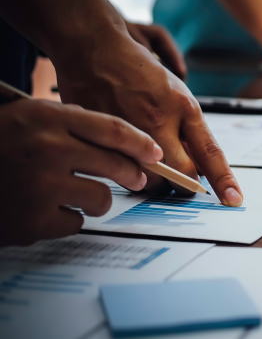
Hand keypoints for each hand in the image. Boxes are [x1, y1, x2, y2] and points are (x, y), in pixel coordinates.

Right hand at [0, 100, 159, 245]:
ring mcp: (40, 186)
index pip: (112, 129)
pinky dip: (66, 219)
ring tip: (76, 193)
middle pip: (115, 165)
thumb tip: (124, 139)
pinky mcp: (33, 220)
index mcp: (47, 118)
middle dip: (132, 174)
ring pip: (101, 199)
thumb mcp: (28, 116)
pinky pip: (75, 222)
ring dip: (95, 199)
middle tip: (136, 179)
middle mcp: (47, 149)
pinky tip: (47, 209)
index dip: (141, 143)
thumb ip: (71, 122)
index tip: (155, 153)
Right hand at [53, 32, 243, 205]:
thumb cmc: (140, 72)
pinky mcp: (104, 136)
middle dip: (185, 185)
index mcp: (184, 108)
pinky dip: (129, 172)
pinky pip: (121, 171)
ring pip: (150, 180)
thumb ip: (189, 132)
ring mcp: (130, 129)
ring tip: (149, 160)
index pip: (210, 153)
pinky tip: (126, 156)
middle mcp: (159, 120)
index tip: (234, 199)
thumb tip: (201, 169)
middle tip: (183, 182)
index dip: (223, 180)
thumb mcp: (177, 95)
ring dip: (155, 181)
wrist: (96, 49)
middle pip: (180, 175)